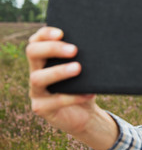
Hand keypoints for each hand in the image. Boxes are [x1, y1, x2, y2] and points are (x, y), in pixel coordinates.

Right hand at [27, 27, 118, 149]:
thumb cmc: (85, 88)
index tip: (62, 33)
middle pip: (32, 53)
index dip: (45, 34)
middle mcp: (36, 72)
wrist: (86, 116)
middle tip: (74, 50)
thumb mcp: (86, 72)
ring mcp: (36, 92)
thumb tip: (101, 44)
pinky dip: (73, 97)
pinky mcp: (41, 108)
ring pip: (37, 78)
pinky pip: (54, 101)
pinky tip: (88, 93)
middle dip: (52, 48)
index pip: (36, 40)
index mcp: (44, 60)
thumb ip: (85, 59)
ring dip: (59, 71)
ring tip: (78, 68)